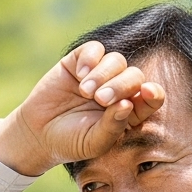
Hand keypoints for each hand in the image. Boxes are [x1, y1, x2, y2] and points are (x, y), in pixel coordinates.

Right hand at [0, 41, 164, 176]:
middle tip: (100, 100)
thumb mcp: (94, 143)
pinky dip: (91, 59)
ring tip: (85, 91)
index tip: (146, 92)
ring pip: (116, 61)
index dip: (153, 93)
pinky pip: (95, 49)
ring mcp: (100, 74)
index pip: (150, 99)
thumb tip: (128, 104)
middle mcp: (118, 91)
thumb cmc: (70, 142)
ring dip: (103, 75)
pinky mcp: (80, 62)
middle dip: (121, 85)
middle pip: (134, 76)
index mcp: (128, 112)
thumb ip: (113, 126)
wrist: (38, 133)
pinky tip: (79, 75)